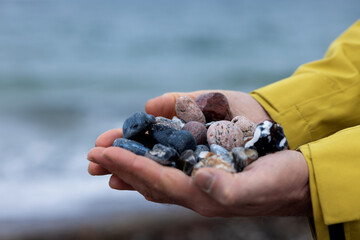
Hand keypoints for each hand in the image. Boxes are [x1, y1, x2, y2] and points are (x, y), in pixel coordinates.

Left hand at [87, 90, 311, 215]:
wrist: (296, 180)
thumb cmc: (282, 180)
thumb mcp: (262, 184)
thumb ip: (231, 188)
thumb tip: (200, 179)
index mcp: (204, 195)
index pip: (157, 180)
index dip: (129, 166)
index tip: (103, 154)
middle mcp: (195, 191)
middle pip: (148, 180)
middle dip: (119, 166)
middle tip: (91, 155)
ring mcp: (197, 183)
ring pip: (155, 176)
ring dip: (129, 166)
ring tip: (104, 158)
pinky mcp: (203, 173)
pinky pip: (169, 169)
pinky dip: (149, 163)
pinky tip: (139, 161)